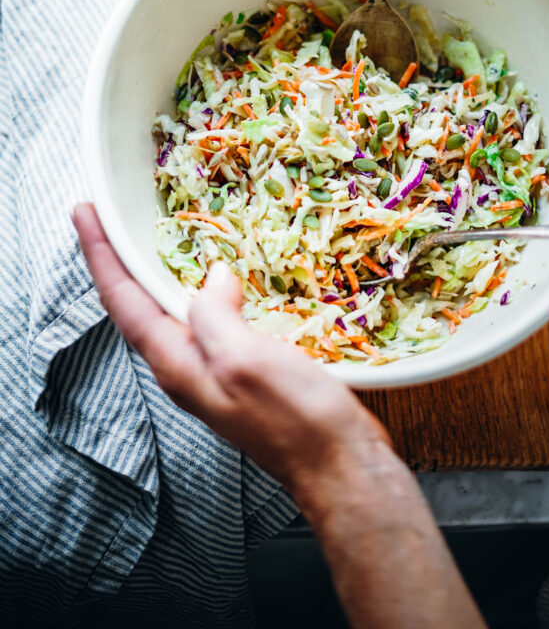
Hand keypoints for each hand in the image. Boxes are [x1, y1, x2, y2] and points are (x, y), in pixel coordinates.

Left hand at [71, 203, 389, 501]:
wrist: (339, 464)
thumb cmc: (294, 418)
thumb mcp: (244, 360)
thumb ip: (214, 315)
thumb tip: (214, 276)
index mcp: (177, 363)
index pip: (124, 300)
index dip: (101, 254)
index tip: (83, 211)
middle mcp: (188, 365)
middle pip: (140, 303)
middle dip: (121, 258)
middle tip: (109, 216)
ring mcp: (216, 368)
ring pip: (176, 308)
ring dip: (160, 270)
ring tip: (154, 235)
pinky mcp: (246, 367)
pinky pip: (214, 316)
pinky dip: (206, 286)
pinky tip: (225, 275)